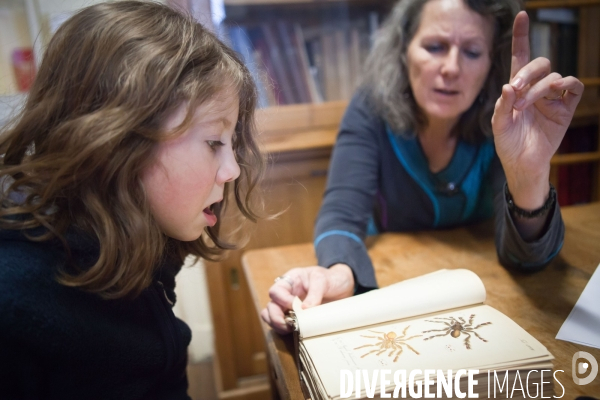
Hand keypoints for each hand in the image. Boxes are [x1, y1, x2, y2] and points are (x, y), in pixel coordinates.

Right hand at [260, 263, 354, 333]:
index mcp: (290, 281)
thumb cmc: (331, 278)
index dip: (282, 300)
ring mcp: (289, 307)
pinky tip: (296, 332)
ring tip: (291, 329)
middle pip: (271, 307)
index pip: (276, 291)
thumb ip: (314, 293)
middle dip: (276, 318)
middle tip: (289, 325)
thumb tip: (304, 310)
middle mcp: (286, 294)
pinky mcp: (296, 318)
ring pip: (272, 317)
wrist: (343, 286)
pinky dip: (285, 330)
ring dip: (278, 326)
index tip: (295, 306)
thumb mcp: (323, 280)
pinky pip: (283, 325)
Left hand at [491, 11, 583, 209]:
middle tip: (515, 91)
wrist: (522, 164)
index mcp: (517, 89)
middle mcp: (536, 89)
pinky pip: (572, 86)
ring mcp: (553, 97)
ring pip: (553, 76)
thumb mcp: (498, 125)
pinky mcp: (567, 107)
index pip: (520, 57)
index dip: (521, 37)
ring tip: (523, 107)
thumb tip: (508, 84)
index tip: (522, 16)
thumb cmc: (508, 144)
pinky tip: (553, 93)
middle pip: (539, 63)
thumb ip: (502, 105)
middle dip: (527, 73)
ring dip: (538, 88)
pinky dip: (564, 85)